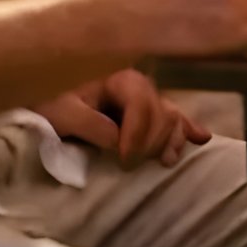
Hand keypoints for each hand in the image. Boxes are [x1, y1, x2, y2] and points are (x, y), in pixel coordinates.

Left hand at [36, 70, 211, 167]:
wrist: (43, 105)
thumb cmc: (51, 105)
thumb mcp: (62, 112)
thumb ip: (89, 123)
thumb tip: (118, 141)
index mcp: (118, 79)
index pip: (141, 102)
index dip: (137, 133)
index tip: (123, 160)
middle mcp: (137, 86)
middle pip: (161, 111)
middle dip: (151, 141)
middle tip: (131, 167)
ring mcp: (146, 100)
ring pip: (172, 116)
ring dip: (171, 139)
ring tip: (165, 162)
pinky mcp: (147, 115)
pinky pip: (176, 118)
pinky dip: (189, 128)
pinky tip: (202, 138)